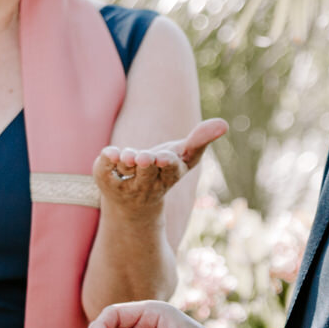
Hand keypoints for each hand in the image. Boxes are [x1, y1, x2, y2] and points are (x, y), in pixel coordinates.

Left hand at [93, 118, 228, 214]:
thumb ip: (201, 139)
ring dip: (127, 161)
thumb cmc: (164, 171)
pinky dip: (106, 161)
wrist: (133, 203)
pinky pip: (104, 170)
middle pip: (148, 173)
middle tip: (145, 157)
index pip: (171, 171)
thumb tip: (224, 124)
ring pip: (127, 171)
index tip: (166, 157)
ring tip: (128, 155)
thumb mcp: (184, 156)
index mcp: (169, 176)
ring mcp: (126, 183)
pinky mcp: (106, 179)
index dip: (168, 164)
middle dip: (147, 164)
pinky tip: (109, 153)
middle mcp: (147, 183)